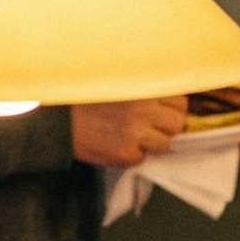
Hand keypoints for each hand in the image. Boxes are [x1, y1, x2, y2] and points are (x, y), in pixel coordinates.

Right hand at [70, 98, 186, 167]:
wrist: (60, 122)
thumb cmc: (88, 101)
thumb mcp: (119, 82)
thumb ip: (144, 89)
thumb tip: (173, 101)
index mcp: (142, 89)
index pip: (180, 102)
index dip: (172, 110)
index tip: (161, 113)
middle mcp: (142, 110)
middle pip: (177, 124)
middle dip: (167, 128)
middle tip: (149, 127)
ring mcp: (135, 133)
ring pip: (164, 144)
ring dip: (152, 143)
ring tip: (131, 136)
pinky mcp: (125, 153)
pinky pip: (142, 158)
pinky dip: (132, 155)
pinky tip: (116, 144)